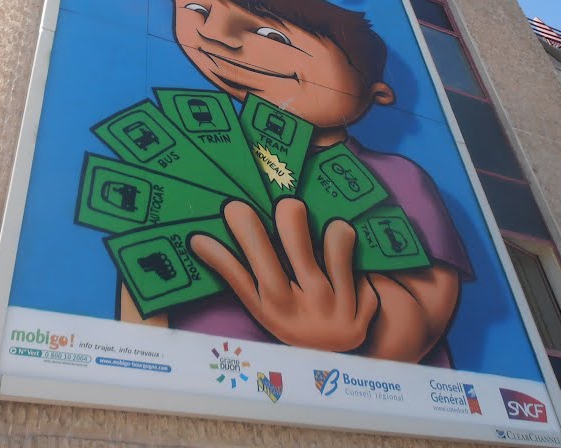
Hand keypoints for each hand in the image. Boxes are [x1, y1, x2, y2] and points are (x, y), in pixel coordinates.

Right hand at [190, 198, 378, 351]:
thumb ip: (235, 272)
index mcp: (269, 309)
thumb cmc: (292, 316)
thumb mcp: (262, 303)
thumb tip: (199, 240)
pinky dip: (348, 246)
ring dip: (330, 234)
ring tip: (331, 224)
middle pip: (280, 268)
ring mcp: (330, 311)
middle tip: (284, 203)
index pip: (241, 280)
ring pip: (329, 258)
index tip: (211, 225)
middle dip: (278, 229)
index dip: (224, 257)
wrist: (339, 356)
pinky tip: (345, 241)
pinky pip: (354, 265)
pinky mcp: (360, 309)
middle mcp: (297, 312)